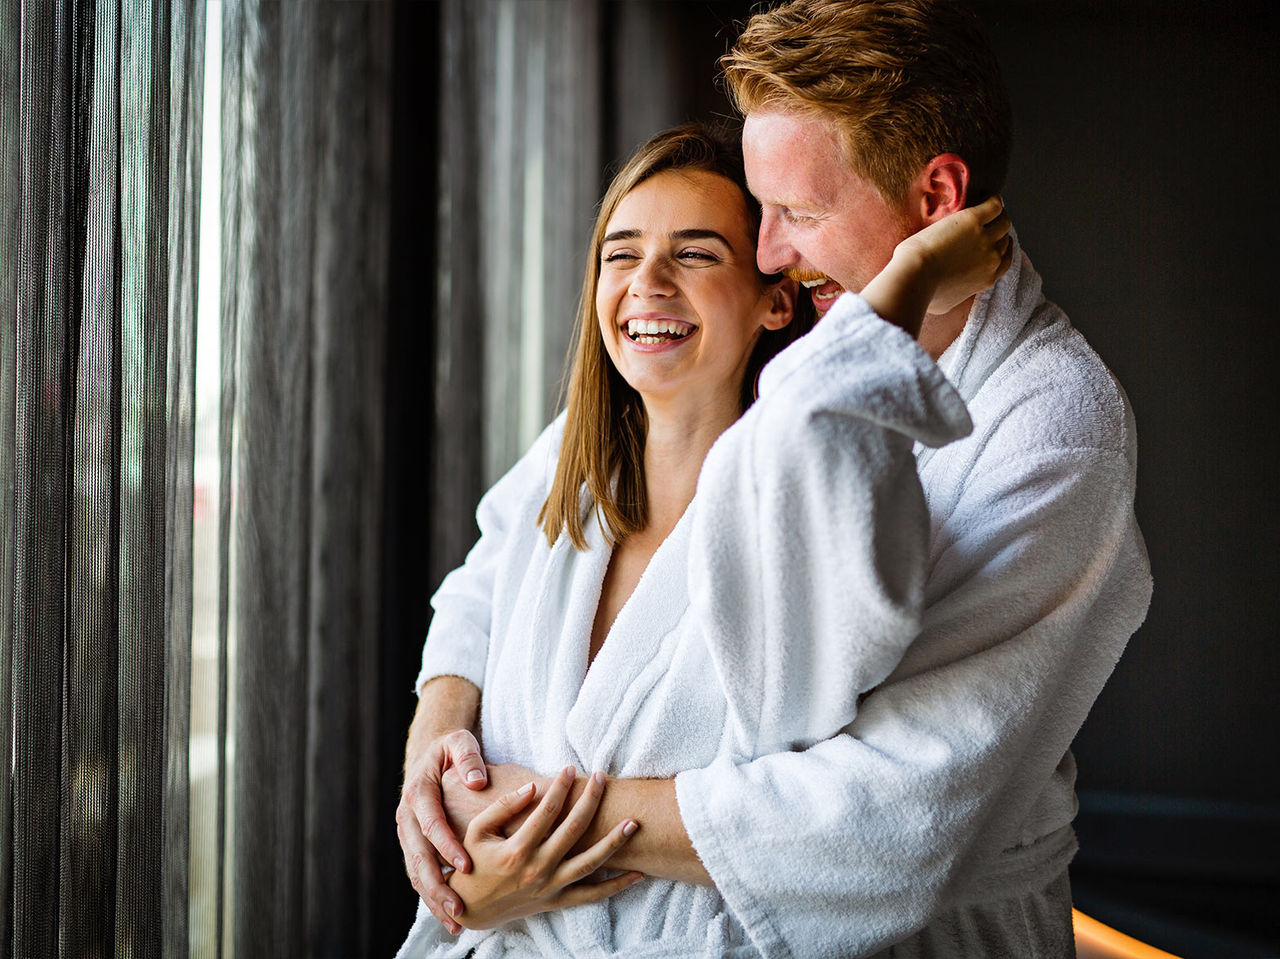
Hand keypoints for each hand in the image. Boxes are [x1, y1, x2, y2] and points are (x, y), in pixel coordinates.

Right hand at [397, 728, 489, 934]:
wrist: (430, 755)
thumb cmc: (451, 750)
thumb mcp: (459, 742)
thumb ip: (468, 757)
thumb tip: (477, 780)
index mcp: (418, 793)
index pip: (431, 824)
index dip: (447, 846)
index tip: (467, 865)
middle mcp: (408, 817)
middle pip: (419, 857)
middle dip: (437, 885)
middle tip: (458, 908)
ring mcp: (408, 834)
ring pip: (416, 872)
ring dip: (434, 898)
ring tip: (456, 922)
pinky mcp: (414, 845)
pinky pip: (420, 874)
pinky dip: (432, 895)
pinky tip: (448, 915)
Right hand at [449, 767, 644, 930]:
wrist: (469, 909)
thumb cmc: (471, 864)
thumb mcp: (477, 832)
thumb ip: (503, 807)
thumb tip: (533, 787)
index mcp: (516, 851)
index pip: (546, 811)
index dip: (560, 786)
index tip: (570, 768)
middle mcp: (537, 869)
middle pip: (574, 830)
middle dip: (591, 800)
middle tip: (603, 777)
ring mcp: (550, 888)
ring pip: (590, 863)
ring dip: (614, 842)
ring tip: (634, 823)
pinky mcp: (557, 902)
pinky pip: (592, 896)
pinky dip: (616, 887)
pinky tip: (638, 874)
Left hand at [899, 194, 1012, 314]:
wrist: (915, 276)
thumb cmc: (923, 293)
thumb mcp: (946, 304)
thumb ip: (955, 295)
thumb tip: (949, 294)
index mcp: (987, 278)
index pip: (1004, 260)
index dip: (999, 249)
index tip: (991, 242)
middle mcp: (992, 258)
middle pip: (1004, 239)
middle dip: (997, 231)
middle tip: (987, 223)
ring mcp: (985, 238)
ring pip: (1003, 221)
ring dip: (998, 214)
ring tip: (987, 209)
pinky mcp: (973, 220)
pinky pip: (994, 205)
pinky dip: (994, 200)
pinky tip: (987, 196)